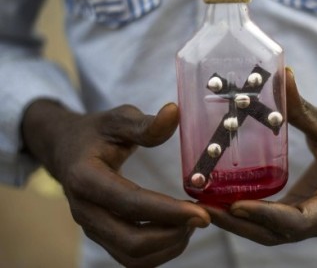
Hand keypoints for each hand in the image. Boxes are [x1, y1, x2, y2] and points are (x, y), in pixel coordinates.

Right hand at [22, 101, 209, 266]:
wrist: (65, 149)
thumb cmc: (95, 133)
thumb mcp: (117, 119)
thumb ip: (145, 123)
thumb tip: (175, 112)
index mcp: (85, 177)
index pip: (130, 203)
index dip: (168, 211)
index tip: (201, 213)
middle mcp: (84, 209)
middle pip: (130, 241)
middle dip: (172, 235)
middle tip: (202, 218)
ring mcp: (91, 226)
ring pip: (131, 257)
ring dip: (167, 247)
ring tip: (191, 224)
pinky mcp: (101, 235)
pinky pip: (130, 258)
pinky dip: (158, 253)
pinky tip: (177, 231)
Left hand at [203, 68, 316, 244]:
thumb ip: (303, 107)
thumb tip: (282, 74)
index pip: (299, 221)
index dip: (266, 216)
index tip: (235, 205)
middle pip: (277, 234)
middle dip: (240, 225)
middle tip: (204, 209)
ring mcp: (312, 220)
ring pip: (270, 233)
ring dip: (238, 224)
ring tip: (204, 208)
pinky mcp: (300, 213)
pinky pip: (271, 224)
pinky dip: (247, 217)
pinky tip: (222, 203)